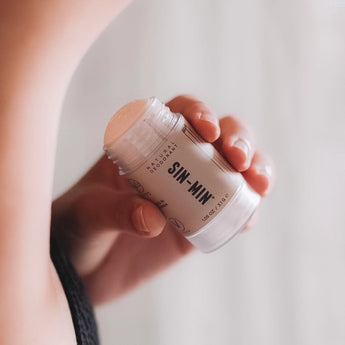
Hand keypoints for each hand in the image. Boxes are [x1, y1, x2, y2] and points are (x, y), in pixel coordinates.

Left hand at [52, 95, 274, 304]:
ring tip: (258, 185)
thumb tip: (153, 219)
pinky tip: (248, 218)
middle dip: (238, 140)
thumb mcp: (87, 214)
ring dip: (255, 169)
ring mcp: (192, 193)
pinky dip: (247, 211)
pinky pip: (232, 211)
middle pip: (218, 137)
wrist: (82, 269)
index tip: (207, 131)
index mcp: (146, 147)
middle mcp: (175, 164)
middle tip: (239, 159)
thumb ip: (114, 212)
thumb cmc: (77, 229)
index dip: (199, 113)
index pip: (179, 115)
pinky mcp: (200, 223)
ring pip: (235, 170)